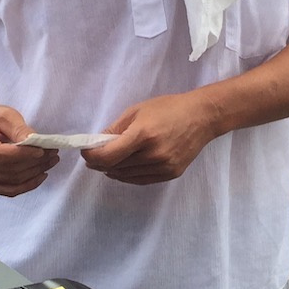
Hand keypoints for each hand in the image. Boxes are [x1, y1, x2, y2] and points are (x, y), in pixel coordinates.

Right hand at [0, 104, 58, 196]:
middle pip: (7, 170)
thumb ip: (18, 128)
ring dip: (34, 174)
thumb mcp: (2, 114)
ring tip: (50, 161)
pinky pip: (9, 191)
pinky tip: (39, 176)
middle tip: (52, 153)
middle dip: (34, 163)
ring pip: (11, 182)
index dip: (23, 155)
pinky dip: (27, 185)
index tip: (42, 149)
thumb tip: (35, 142)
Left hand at [81, 92, 222, 184]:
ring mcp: (163, 167)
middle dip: (100, 163)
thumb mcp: (137, 111)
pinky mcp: (171, 174)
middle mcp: (153, 154)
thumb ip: (115, 129)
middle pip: (115, 167)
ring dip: (112, 170)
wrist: (202, 117)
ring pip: (127, 176)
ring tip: (106, 163)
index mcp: (143, 135)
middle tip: (93, 157)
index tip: (86, 152)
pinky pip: (141, 180)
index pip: (108, 156)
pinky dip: (128, 176)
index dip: (91, 156)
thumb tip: (96, 143)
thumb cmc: (168, 108)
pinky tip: (122, 169)